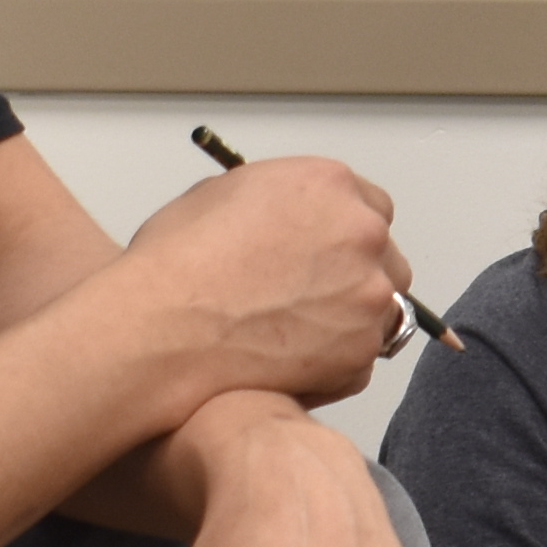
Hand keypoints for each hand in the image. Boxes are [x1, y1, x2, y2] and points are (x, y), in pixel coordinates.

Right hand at [113, 154, 418, 412]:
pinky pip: (365, 356)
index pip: (371, 206)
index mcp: (328, 184)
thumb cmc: (175, 264)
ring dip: (353, 318)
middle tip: (311, 297)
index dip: (344, 233)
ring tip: (300, 333)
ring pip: (383, 308)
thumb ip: (272, 200)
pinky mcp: (360, 350)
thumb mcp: (219, 194)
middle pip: (384, 255)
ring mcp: (368, 295)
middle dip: (356, 274)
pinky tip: (293, 361)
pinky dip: (337, 361)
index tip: (327, 253)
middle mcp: (360, 233)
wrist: (162, 328)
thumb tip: (279, 217)